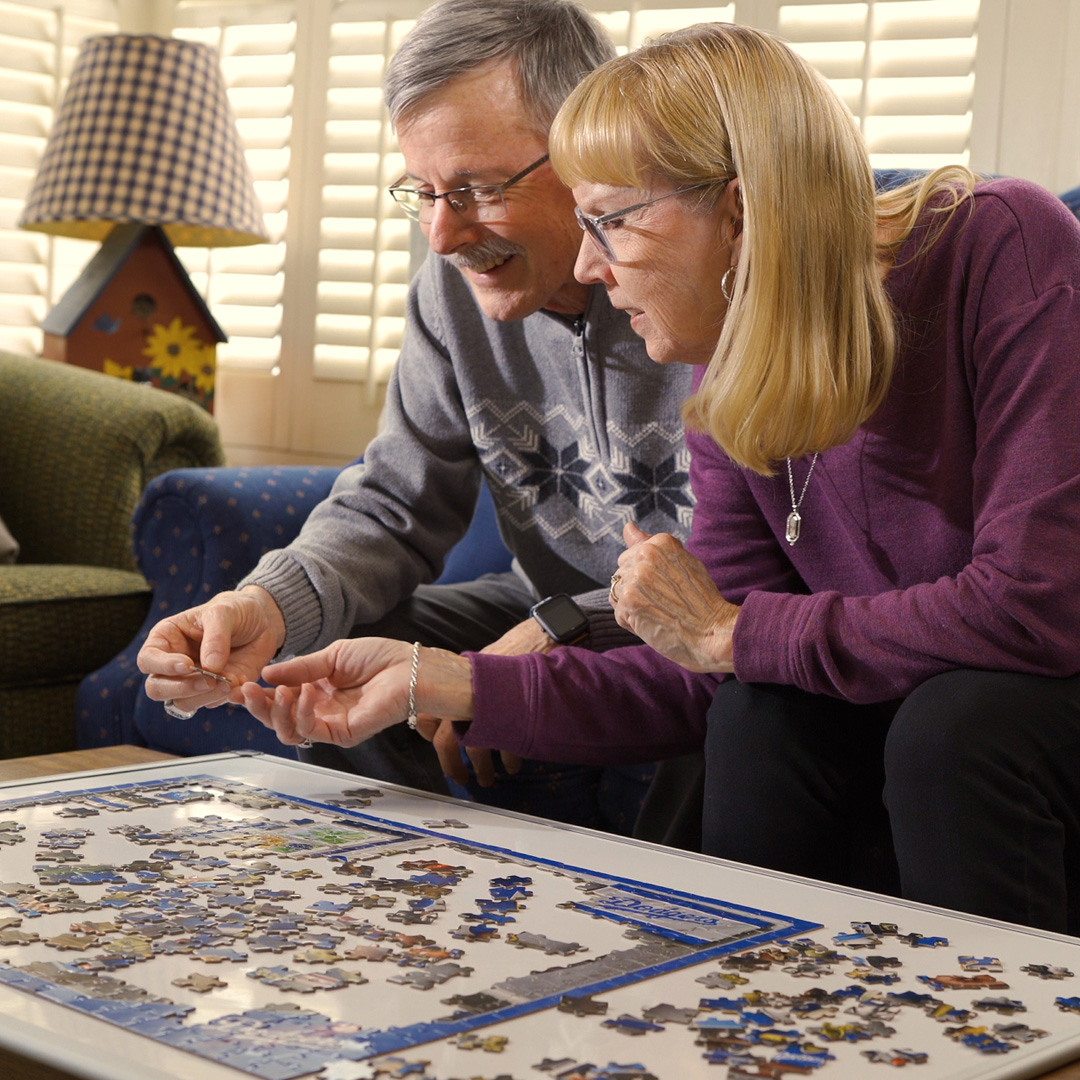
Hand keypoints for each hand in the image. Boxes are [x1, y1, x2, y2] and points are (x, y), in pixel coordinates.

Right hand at [137, 586, 285, 712]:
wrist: (262, 622)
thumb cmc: (235, 611)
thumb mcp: (225, 612)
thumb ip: (216, 636)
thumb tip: (209, 667)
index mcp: (166, 640)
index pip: (147, 660)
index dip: (163, 666)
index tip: (187, 664)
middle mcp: (173, 664)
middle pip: (157, 688)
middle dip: (181, 688)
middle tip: (208, 680)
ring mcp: (192, 681)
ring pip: (182, 702)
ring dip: (204, 697)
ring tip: (228, 683)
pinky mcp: (214, 691)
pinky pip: (210, 704)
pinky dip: (223, 699)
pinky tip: (238, 685)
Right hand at [240, 638, 473, 748]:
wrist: (409, 668)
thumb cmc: (380, 658)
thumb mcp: (332, 656)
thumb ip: (300, 668)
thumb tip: (266, 673)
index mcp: (317, 690)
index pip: (280, 699)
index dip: (258, 696)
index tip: (238, 687)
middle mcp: (321, 710)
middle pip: (278, 720)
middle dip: (258, 708)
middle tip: (246, 693)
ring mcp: (331, 724)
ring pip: (290, 731)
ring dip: (276, 713)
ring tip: (276, 692)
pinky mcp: (344, 734)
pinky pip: (312, 731)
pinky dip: (302, 713)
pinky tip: (304, 694)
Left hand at [417, 617, 547, 784]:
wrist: (543, 638)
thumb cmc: (516, 647)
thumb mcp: (483, 663)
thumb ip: (468, 682)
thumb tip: (454, 701)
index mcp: (456, 683)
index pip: (428, 716)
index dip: (430, 735)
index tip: (437, 744)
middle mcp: (468, 696)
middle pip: (448, 739)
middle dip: (452, 764)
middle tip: (460, 778)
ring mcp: (490, 706)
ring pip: (476, 748)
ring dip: (482, 768)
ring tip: (488, 778)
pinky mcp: (512, 714)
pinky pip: (505, 743)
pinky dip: (508, 757)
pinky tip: (512, 764)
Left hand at [612, 522, 737, 672]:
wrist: (713, 632)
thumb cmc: (701, 601)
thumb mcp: (682, 563)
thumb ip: (651, 544)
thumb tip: (627, 526)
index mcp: (660, 542)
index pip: (631, 557)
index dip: (646, 577)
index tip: (668, 587)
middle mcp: (646, 554)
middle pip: (621, 573)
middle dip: (635, 589)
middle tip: (665, 601)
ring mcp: (636, 577)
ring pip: (617, 594)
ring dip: (633, 607)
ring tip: (660, 612)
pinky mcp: (629, 601)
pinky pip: (619, 615)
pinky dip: (634, 624)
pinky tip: (655, 623)